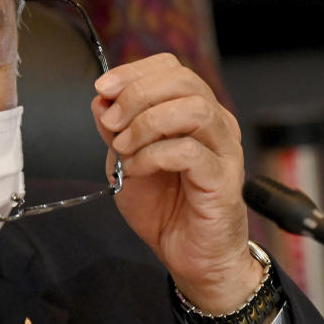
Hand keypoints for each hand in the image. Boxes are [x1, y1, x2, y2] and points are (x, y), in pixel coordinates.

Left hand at [91, 54, 263, 323]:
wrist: (187, 254)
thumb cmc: (163, 207)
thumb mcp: (126, 160)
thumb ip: (115, 129)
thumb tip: (100, 99)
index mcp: (192, 111)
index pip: (171, 68)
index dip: (134, 71)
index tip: (102, 88)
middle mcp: (214, 123)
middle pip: (183, 81)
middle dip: (136, 95)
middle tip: (110, 122)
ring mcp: (223, 149)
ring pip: (192, 109)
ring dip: (146, 123)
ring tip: (124, 148)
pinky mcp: (223, 179)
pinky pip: (189, 151)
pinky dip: (153, 155)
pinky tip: (135, 171)